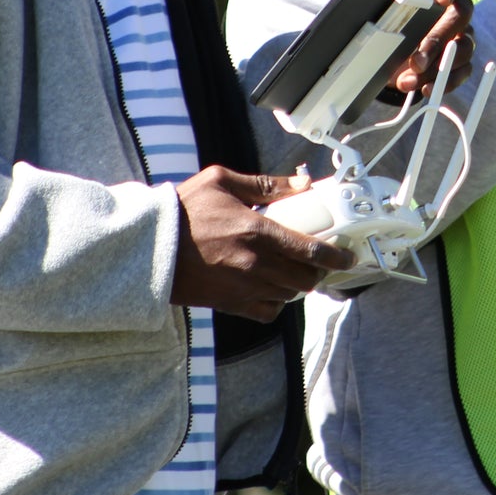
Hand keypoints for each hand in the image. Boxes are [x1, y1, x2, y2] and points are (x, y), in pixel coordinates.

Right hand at [171, 166, 354, 320]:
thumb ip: (266, 184)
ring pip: (289, 294)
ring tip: (294, 271)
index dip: (336, 256)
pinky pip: (267, 312)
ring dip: (297, 284)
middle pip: (306, 277)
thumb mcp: (223, 181)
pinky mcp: (230, 303)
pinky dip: (276, 303)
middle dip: (318, 270)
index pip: (311, 249)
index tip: (347, 256)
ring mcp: (244, 287)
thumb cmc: (184, 211)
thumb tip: (302, 183)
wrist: (148, 248)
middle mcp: (255, 263)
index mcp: (257, 230)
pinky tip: (271, 288)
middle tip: (318, 260)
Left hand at [386, 0, 474, 93]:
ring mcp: (462, 35)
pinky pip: (463, 72)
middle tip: (416, 60)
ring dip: (436, 68)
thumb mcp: (383, 8)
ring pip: (463, 49)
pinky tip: (424, 88)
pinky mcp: (463, 60)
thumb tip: (361, 3)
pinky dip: (444, 83)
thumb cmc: (391, 17)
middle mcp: (455, 10)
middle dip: (437, 41)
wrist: (394, 41)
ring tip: (409, 80)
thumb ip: (379, 4)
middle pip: (459, 18)